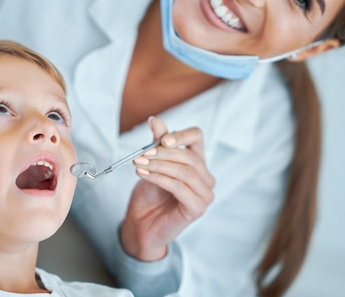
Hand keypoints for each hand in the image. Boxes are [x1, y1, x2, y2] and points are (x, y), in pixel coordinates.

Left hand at [120, 116, 214, 260]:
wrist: (141, 224)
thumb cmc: (149, 194)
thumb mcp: (152, 163)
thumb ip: (157, 143)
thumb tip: (155, 119)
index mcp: (197, 162)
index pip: (197, 137)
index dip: (181, 135)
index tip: (162, 138)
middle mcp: (206, 177)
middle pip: (189, 156)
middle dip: (162, 153)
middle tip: (140, 154)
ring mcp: (205, 194)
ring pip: (184, 171)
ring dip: (158, 165)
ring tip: (139, 164)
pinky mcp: (197, 208)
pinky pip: (179, 187)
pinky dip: (159, 178)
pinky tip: (143, 174)